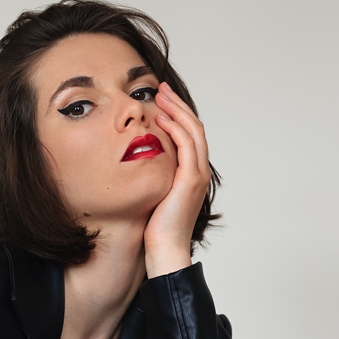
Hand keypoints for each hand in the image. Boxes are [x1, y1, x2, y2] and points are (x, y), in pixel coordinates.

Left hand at [143, 82, 211, 277]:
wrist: (165, 250)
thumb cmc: (157, 229)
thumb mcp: (155, 194)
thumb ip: (154, 176)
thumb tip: (138, 164)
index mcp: (193, 174)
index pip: (190, 135)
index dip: (177, 114)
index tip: (161, 101)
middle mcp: (199, 171)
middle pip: (194, 127)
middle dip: (177, 105)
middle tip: (161, 88)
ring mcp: (197, 175)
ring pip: (193, 130)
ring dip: (176, 110)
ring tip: (159, 96)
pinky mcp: (190, 180)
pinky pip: (186, 145)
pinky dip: (175, 128)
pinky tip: (161, 118)